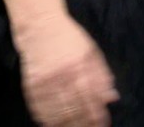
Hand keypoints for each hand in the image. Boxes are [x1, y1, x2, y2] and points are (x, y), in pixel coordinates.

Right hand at [13, 12, 118, 126]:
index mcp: (81, 66)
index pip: (92, 97)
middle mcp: (64, 75)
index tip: (103, 124)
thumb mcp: (92, 51)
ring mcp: (46, 81)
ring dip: (67, 125)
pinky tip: (53, 125)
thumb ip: (102, 75)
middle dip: (84, 123)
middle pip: (75, 107)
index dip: (98, 114)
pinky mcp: (31, 84)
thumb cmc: (70, 38)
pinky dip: (47, 119)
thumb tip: (112, 97)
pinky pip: (39, 107)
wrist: (40, 26)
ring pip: (57, 111)